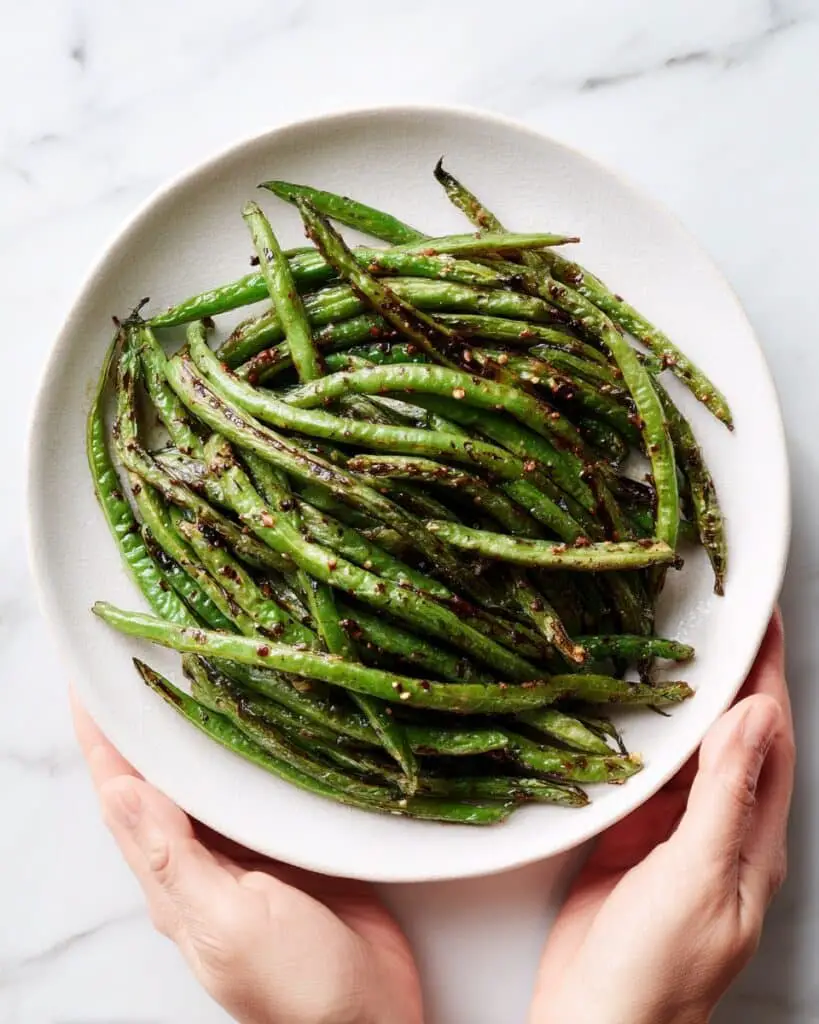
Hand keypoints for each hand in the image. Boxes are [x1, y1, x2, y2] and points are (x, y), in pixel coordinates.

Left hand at [72, 692, 422, 1023]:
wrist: (371, 1019)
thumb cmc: (297, 985)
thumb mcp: (229, 923)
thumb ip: (174, 859)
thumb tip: (120, 790)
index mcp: (174, 880)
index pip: (122, 797)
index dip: (102, 740)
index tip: (90, 684)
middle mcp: (203, 861)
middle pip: (161, 779)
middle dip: (145, 725)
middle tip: (144, 662)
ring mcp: (250, 853)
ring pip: (211, 779)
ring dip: (197, 731)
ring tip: (197, 674)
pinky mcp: (293, 846)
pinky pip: (262, 788)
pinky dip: (253, 752)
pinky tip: (264, 722)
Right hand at [530, 613, 793, 1023]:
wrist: (595, 1020)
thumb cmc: (657, 967)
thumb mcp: (699, 876)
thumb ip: (727, 795)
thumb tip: (755, 716)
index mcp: (754, 838)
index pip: (771, 737)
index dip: (768, 675)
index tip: (764, 618)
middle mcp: (720, 828)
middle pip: (731, 734)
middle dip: (731, 674)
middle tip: (716, 616)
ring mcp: (673, 832)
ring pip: (685, 749)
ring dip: (683, 698)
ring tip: (671, 646)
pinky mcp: (630, 836)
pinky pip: (640, 772)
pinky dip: (639, 734)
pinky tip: (625, 709)